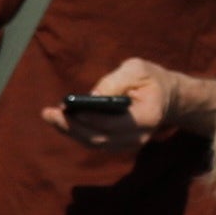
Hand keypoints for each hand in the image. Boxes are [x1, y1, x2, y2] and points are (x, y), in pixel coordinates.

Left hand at [46, 57, 186, 145]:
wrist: (166, 97)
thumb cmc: (149, 78)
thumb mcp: (137, 69)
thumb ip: (117, 81)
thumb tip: (92, 96)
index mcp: (147, 116)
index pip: (116, 123)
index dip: (91, 118)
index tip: (69, 109)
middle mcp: (139, 137)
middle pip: (101, 138)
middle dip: (72, 127)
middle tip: (49, 113)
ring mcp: (129, 144)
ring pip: (95, 143)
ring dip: (70, 131)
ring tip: (49, 116)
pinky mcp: (119, 144)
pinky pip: (94, 141)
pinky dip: (76, 132)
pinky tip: (61, 120)